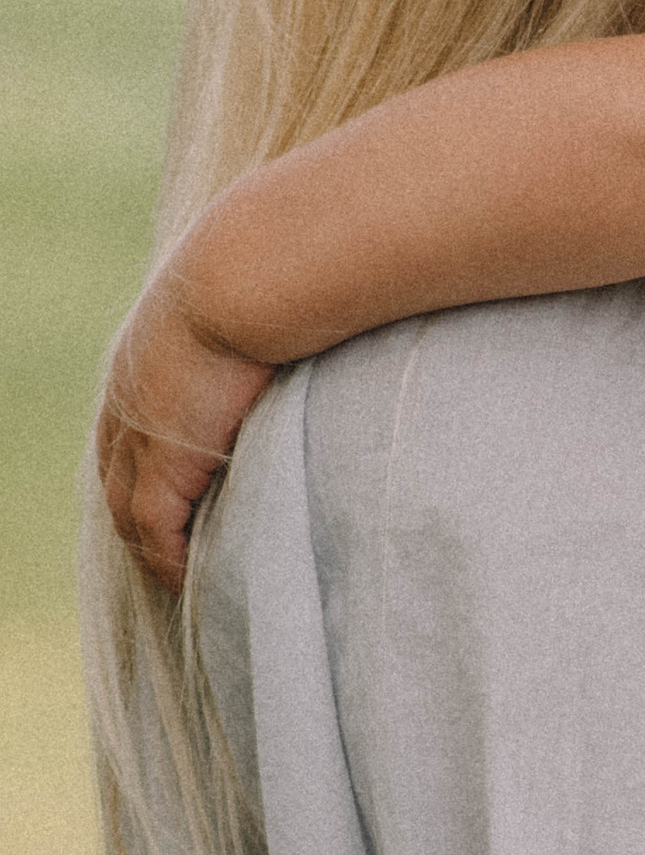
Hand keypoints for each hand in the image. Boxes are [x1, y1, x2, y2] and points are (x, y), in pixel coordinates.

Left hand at [97, 259, 274, 592]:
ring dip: (152, 545)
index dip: (143, 468)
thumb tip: (318, 333)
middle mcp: (129, 398)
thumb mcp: (259, 304)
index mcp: (146, 360)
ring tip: (186, 575)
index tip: (177, 499)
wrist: (251, 276)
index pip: (128, 430)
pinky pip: (153, 527)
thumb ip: (270, 330)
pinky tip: (188, 578)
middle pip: (116, 474)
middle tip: (171, 549)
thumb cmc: (275, 277)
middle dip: (138, 515)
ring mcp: (141, 431)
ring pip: (127, 509)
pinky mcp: (164, 461)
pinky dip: (165, 556)